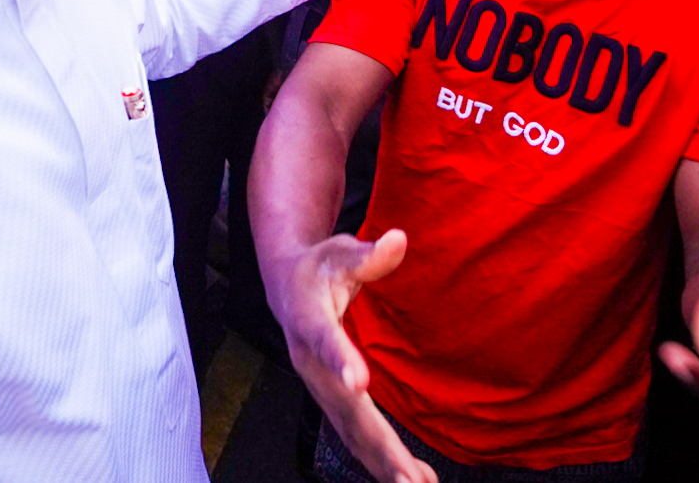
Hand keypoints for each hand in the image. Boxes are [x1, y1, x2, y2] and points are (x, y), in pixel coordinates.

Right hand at [274, 229, 436, 482]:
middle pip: (344, 406)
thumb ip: (369, 254)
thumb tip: (398, 240)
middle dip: (377, 444)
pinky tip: (412, 478)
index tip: (359, 382)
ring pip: (350, 430)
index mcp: (309, 318)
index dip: (340, 359)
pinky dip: (380, 458)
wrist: (285, 286)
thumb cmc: (318, 267)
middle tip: (407, 478)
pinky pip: (355, 434)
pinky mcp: (331, 399)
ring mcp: (319, 386)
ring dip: (382, 462)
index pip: (324, 339)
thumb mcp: (340, 251)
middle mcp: (310, 362)